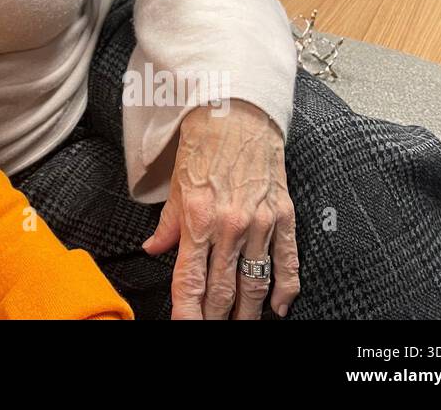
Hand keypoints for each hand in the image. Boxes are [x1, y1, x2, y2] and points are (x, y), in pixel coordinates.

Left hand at [142, 100, 299, 318]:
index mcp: (198, 218)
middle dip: (216, 317)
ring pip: (255, 283)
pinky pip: (287, 263)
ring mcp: (260, 222)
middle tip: (211, 329)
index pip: (190, 280)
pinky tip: (277, 308)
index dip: (187, 311)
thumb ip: (167, 225)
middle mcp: (230, 225)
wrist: (237, 111)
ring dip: (247, 312)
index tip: (185, 326)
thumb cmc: (204, 143)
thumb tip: (153, 250)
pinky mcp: (284, 215)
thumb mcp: (176, 185)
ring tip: (241, 326)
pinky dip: (284, 290)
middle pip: (223, 289)